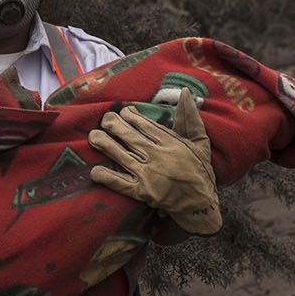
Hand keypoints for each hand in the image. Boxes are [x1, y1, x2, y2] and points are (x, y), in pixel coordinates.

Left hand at [88, 88, 221, 234]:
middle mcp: (157, 156)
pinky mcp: (142, 192)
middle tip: (105, 119)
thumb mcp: (200, 141)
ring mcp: (148, 175)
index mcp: (170, 143)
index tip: (123, 111)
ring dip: (105, 145)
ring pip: (122, 156)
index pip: (146, 125)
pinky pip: (120, 183)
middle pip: (130, 137)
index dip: (130, 116)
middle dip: (114, 125)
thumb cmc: (199, 170)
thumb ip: (190, 117)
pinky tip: (95, 171)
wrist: (200, 203)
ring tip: (94, 136)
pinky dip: (107, 177)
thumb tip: (185, 92)